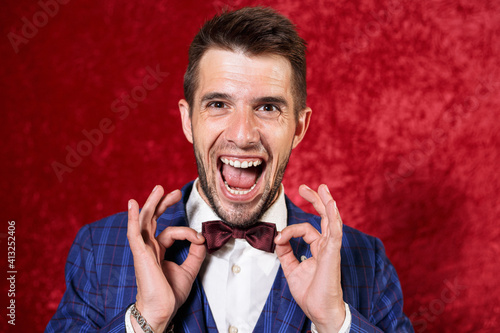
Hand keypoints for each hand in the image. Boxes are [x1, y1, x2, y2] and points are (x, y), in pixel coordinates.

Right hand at [127, 185, 205, 331]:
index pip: (171, 231)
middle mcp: (149, 247)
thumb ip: (196, 253)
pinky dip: (132, 218)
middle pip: (153, 219)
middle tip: (174, 192)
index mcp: (158, 251)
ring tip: (159, 189)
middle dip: (163, 204)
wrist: (162, 310)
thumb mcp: (189, 269)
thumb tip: (202, 238)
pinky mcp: (140, 254)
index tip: (199, 239)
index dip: (187, 232)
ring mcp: (143, 249)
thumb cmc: (169, 294)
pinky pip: (134, 233)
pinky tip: (132, 205)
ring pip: (144, 221)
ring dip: (152, 204)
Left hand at [275, 184, 344, 332]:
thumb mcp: (291, 269)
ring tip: (322, 188)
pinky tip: (331, 203)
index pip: (306, 230)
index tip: (278, 239)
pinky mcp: (333, 253)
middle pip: (324, 217)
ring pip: (332, 220)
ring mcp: (331, 249)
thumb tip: (278, 238)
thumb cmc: (310, 293)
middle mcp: (327, 246)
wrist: (319, 311)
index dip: (289, 230)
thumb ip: (285, 252)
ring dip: (327, 203)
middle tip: (305, 187)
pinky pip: (335, 231)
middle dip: (316, 200)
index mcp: (319, 249)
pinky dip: (333, 216)